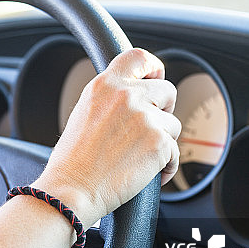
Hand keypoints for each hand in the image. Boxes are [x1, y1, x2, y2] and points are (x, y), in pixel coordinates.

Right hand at [32, 48, 179, 226]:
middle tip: (149, 128)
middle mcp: (126, 96)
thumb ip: (110, 99)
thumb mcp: (83, 113)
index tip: (156, 77)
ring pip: (173, 125)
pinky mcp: (159, 143)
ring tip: (140, 158)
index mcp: (105, 85)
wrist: (72, 190)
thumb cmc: (72, 161)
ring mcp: (146, 119)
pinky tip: (146, 173)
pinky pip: (176, 152)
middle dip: (164, 109)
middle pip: (167, 90)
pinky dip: (166, 166)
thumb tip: (135, 99)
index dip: (154, 67)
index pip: (139, 57)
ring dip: (162, 141)